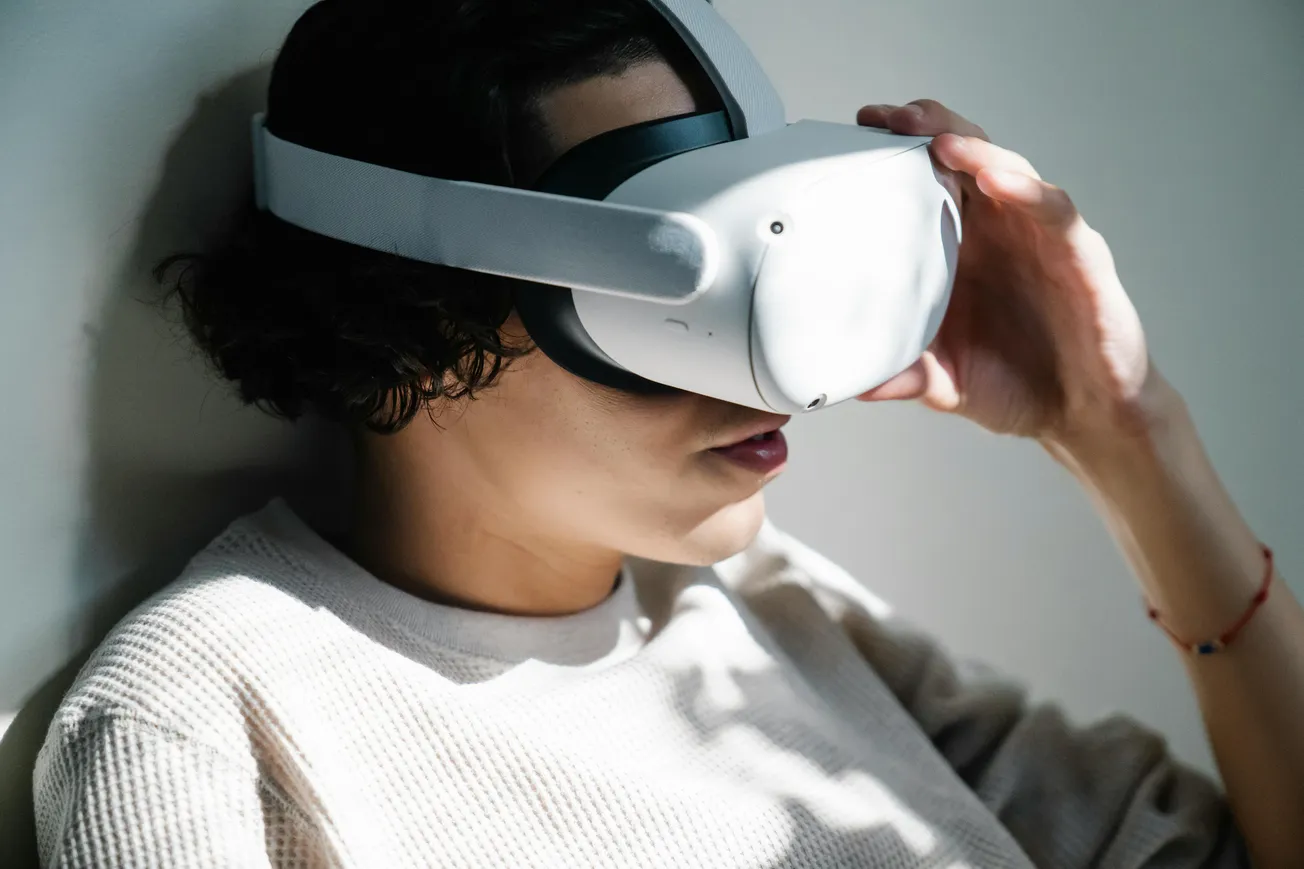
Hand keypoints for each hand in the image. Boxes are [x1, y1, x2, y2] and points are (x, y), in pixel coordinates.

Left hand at [855, 100, 1174, 451]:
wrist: (1081, 419)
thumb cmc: (1013, 385)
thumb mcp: (944, 382)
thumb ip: (904, 376)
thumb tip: (855, 385)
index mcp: (960, 247)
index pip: (926, 182)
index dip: (895, 153)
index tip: (856, 132)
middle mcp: (998, 231)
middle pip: (963, 159)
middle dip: (927, 130)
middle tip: (884, 119)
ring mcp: (1040, 238)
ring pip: (1008, 171)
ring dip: (973, 150)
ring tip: (937, 140)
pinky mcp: (1080, 257)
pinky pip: (1054, 213)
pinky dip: (1025, 191)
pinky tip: (995, 180)